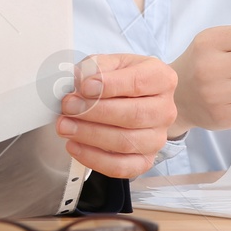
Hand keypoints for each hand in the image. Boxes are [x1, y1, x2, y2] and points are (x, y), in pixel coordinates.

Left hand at [55, 54, 177, 177]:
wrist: (139, 100)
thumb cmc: (122, 79)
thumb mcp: (111, 63)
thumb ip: (96, 67)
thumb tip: (80, 80)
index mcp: (162, 79)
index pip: (139, 83)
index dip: (110, 86)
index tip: (84, 87)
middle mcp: (165, 110)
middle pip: (133, 115)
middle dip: (94, 112)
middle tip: (68, 107)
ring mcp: (157, 138)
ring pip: (125, 142)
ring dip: (90, 135)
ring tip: (65, 126)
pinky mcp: (145, 160)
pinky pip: (121, 167)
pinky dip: (95, 159)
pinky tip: (75, 146)